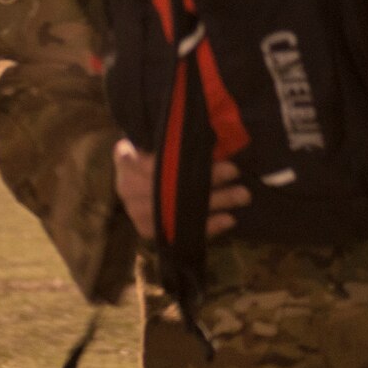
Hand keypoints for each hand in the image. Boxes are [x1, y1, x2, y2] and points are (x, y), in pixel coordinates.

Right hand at [113, 138, 248, 240]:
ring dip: (213, 204)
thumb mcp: (164, 137)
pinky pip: (178, 230)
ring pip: (177, 209)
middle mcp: (125, 185)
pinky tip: (228, 219)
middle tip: (239, 176)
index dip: (190, 162)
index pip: (159, 161)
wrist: (140, 172)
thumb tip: (222, 137)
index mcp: (125, 156)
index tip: (225, 163)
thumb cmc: (159, 148)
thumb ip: (181, 137)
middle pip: (171, 187)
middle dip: (209, 182)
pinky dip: (205, 227)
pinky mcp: (146, 228)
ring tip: (242, 196)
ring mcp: (134, 210)